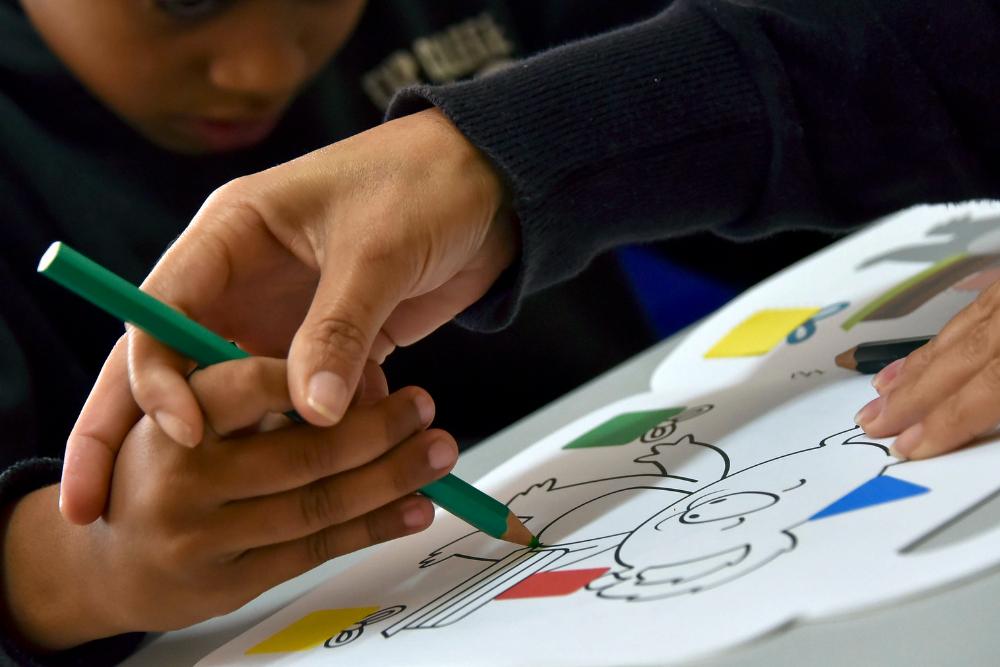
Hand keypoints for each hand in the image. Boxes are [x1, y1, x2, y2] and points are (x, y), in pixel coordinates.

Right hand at [5, 357, 456, 648]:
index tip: (374, 372)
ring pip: (317, 502)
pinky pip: (315, 548)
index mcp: (167, 415)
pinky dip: (373, 525)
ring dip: (390, 476)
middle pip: (298, 451)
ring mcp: (199, 536)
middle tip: (421, 407)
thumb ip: (250, 390)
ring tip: (437, 455)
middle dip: (376, 429)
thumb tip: (338, 380)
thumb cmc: (156, 471)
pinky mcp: (228, 582)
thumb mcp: (189, 409)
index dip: (309, 378)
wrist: (104, 566)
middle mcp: (176, 478)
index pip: (242, 387)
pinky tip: (413, 508)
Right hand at [61, 107, 514, 523]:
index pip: (161, 311)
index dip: (157, 377)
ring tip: (242, 503)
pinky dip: (326, 431)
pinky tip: (350, 465)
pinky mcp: (333, 343)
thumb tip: (311, 415)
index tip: (184, 436)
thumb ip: (340, 329)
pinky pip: (310, 399)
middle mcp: (245, 280)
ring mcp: (287, 316)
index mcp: (232, 233)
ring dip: (256, 443)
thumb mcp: (377, 250)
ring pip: (246, 394)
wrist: (496, 185)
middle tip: (95, 503)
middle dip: (136, 431)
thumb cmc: (427, 182)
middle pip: (175, 364)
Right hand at [857, 280, 999, 457]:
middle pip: (953, 362)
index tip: (911, 445)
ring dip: (910, 373)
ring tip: (878, 397)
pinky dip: (930, 343)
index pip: (985, 388)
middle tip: (874, 425)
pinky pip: (961, 315)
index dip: (944, 422)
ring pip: (949, 339)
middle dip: (910, 399)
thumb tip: (983, 422)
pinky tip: (909, 360)